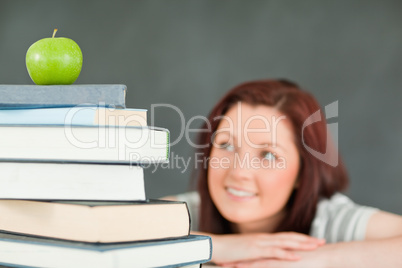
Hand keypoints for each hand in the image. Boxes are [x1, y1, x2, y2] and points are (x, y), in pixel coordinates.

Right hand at [208, 232, 324, 265]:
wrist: (215, 246)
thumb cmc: (228, 251)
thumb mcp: (246, 252)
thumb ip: (258, 253)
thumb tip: (266, 258)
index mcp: (263, 239)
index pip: (286, 237)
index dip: (300, 238)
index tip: (313, 240)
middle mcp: (264, 238)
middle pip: (290, 237)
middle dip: (307, 239)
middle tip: (322, 241)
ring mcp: (260, 243)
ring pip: (285, 242)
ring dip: (302, 244)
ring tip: (315, 246)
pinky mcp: (255, 251)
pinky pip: (274, 252)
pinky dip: (287, 254)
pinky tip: (297, 257)